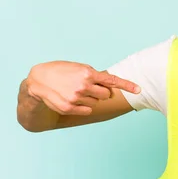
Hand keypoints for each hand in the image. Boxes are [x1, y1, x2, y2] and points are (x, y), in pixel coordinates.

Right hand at [26, 61, 140, 114]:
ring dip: (90, 98)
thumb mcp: (78, 67)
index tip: (139, 89)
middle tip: (90, 88)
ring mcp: (76, 97)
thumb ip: (94, 75)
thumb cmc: (60, 71)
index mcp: (88, 73)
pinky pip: (87, 110)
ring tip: (75, 91)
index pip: (112, 80)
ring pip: (95, 103)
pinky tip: (74, 100)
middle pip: (106, 94)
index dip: (128, 85)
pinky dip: (84, 107)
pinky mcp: (69, 107)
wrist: (38, 80)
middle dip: (101, 92)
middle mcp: (84, 85)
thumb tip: (109, 83)